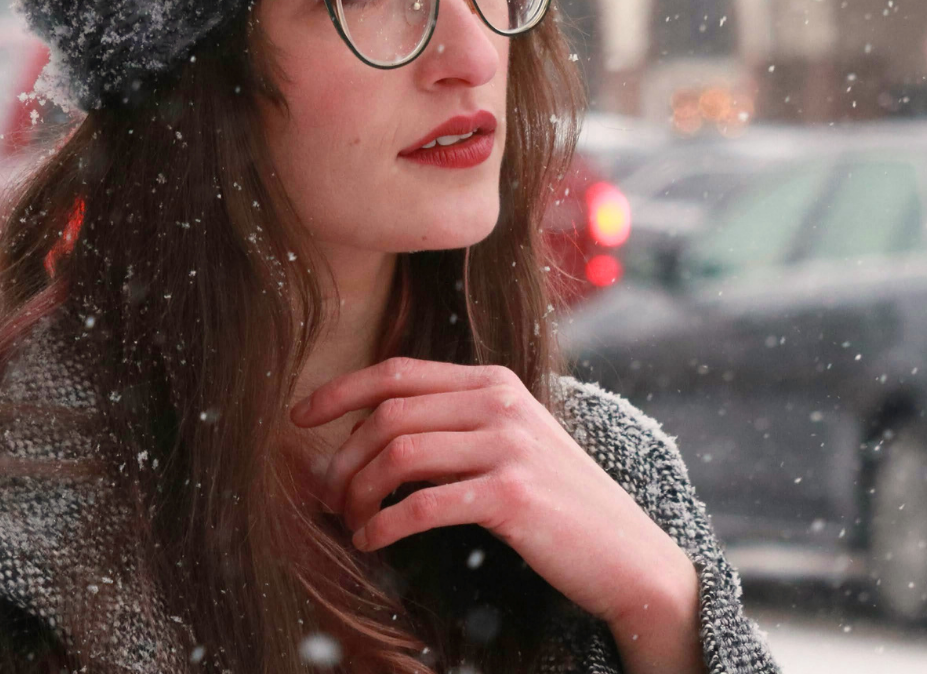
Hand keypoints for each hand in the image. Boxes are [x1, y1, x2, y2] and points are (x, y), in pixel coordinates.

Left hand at [291, 358, 703, 673]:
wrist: (627, 553)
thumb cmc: (557, 504)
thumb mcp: (510, 443)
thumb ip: (453, 427)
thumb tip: (367, 438)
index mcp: (493, 382)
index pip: (397, 373)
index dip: (339, 392)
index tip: (300, 417)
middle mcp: (500, 402)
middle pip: (388, 414)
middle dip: (342, 457)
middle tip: (326, 496)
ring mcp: (508, 445)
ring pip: (397, 454)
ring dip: (358, 494)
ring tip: (350, 523)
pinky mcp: (510, 494)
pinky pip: (421, 504)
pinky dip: (384, 525)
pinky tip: (372, 542)